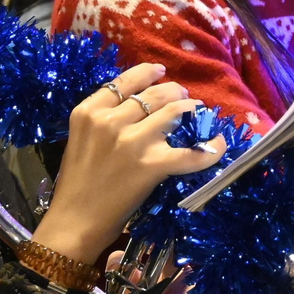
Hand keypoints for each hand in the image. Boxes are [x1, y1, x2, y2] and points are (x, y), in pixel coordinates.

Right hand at [32, 64, 224, 265]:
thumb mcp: (81, 138)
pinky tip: (219, 143)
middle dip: (175, 92)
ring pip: (174, 111)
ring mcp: (133, 141)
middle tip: (183, 98)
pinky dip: (210, 148)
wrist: (74, 220)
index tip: (161, 73)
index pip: (125, 81)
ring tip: (198, 113)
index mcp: (89, 111)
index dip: (148, 73)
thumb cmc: (76, 184)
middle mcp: (110, 120)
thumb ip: (103, 118)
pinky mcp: (151, 164)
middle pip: (154, 94)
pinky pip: (191, 153)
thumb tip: (138, 105)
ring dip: (191, 109)